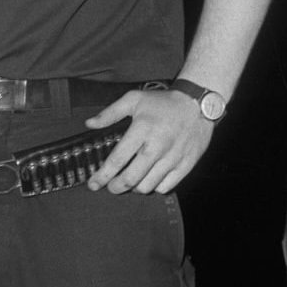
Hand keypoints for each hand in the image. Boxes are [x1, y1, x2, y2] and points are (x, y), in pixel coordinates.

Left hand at [84, 88, 213, 194]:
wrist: (197, 105)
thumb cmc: (162, 102)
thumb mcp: (133, 99)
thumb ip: (110, 113)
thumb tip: (89, 124)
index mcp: (141, 129)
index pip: (118, 159)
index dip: (103, 174)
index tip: (93, 184)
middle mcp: (157, 147)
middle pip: (131, 178)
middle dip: (116, 187)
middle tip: (110, 187)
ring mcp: (173, 158)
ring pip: (148, 186)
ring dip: (134, 188)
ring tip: (128, 182)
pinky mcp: (186, 165)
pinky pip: (166, 187)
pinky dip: (154, 187)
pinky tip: (148, 179)